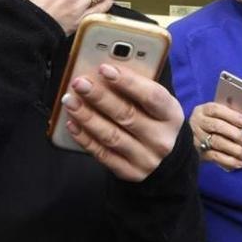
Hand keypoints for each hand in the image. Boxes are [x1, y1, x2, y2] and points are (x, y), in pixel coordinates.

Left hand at [62, 64, 183, 181]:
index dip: (128, 82)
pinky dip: (85, 138)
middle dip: (100, 97)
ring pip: (111, 136)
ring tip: (70, 101)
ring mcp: (146, 159)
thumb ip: (137, 86)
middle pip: (127, 115)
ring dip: (87, 117)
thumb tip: (104, 70)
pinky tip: (72, 123)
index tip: (104, 68)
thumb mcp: (157, 102)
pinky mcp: (130, 172)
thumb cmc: (155, 119)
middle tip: (79, 83)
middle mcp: (161, 139)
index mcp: (171, 115)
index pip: (151, 96)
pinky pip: (102, 154)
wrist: (166, 158)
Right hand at [188, 103, 241, 170]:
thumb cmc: (213, 124)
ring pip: (216, 142)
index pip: (216, 110)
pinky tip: (240, 163)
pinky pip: (215, 157)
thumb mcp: (217, 116)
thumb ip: (228, 117)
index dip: (231, 116)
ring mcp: (197, 138)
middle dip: (235, 134)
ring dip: (234, 149)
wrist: (193, 138)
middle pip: (216, 126)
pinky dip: (229, 161)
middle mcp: (198, 122)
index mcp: (203, 111)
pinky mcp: (199, 152)